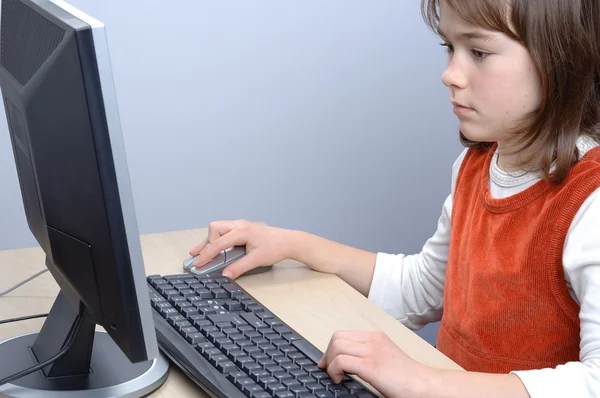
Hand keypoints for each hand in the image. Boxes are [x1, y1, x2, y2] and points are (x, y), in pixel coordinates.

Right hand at [189, 220, 294, 278]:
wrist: (288, 241)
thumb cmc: (276, 247)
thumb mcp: (257, 260)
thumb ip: (239, 267)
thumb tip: (225, 275)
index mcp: (242, 231)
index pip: (218, 243)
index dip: (206, 254)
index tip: (198, 263)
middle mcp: (239, 225)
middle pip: (214, 229)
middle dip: (206, 243)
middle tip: (199, 257)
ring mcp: (240, 226)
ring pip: (218, 229)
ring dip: (209, 240)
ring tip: (199, 252)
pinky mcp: (242, 229)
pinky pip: (224, 231)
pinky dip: (216, 240)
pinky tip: (213, 248)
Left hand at [318, 330, 432, 397]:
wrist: (423, 385)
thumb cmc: (406, 377)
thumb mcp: (385, 357)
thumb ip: (368, 354)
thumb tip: (346, 362)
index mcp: (376, 337)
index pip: (343, 334)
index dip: (331, 348)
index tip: (328, 362)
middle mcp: (373, 340)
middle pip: (337, 337)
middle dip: (327, 354)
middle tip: (328, 369)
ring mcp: (372, 351)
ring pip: (337, 347)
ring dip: (330, 363)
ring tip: (336, 376)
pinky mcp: (371, 366)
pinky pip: (341, 361)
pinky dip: (334, 371)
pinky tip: (340, 380)